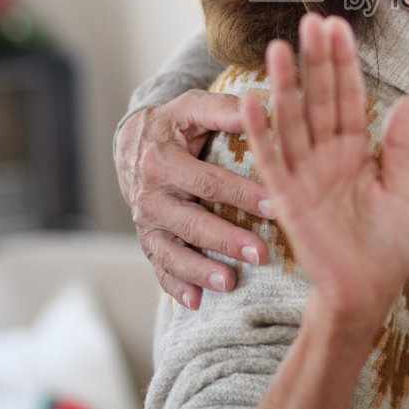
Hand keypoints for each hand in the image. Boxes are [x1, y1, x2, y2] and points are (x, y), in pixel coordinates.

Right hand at [116, 89, 272, 309]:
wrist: (132, 143)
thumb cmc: (175, 125)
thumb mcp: (192, 107)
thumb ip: (222, 109)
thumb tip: (259, 108)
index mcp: (163, 161)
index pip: (208, 181)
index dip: (242, 194)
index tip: (276, 206)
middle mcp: (151, 195)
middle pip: (192, 222)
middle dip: (227, 240)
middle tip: (261, 254)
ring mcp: (146, 222)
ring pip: (172, 251)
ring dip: (201, 270)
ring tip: (230, 283)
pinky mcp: (147, 240)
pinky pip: (158, 267)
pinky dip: (176, 286)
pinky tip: (196, 301)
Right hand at [244, 15, 408, 334]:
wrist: (368, 296)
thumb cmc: (388, 251)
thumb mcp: (404, 195)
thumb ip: (399, 149)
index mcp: (355, 153)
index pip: (349, 98)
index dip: (344, 64)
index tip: (339, 27)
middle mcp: (327, 158)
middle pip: (319, 100)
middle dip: (316, 61)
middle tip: (311, 21)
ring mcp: (305, 177)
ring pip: (293, 122)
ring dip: (286, 85)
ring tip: (280, 47)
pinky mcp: (287, 200)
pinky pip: (271, 161)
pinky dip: (262, 132)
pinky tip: (255, 100)